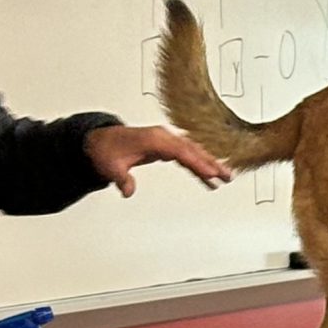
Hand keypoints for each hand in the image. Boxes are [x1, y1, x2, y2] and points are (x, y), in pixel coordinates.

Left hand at [85, 123, 230, 195]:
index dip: (196, 162)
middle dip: (211, 163)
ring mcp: (166, 139)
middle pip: (192, 149)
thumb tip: (127, 191)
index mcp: (153, 139)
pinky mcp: (166, 145)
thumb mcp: (111, 168)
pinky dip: (199, 163)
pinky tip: (209, 175)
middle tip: (227, 175)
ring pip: (193, 151)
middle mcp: (163, 137)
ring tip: (226, 176)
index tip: (210, 173)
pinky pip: (187, 154)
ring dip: (210, 163)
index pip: (180, 151)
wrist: (100, 141)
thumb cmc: (106, 151)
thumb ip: (121, 179)